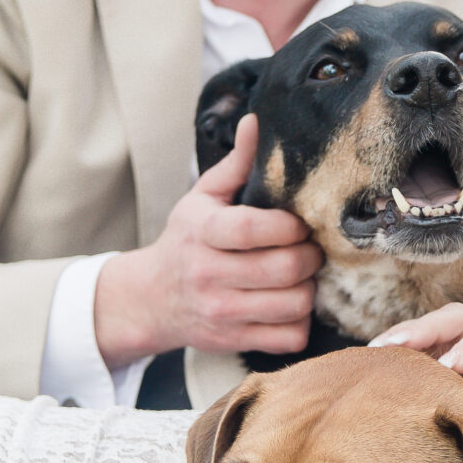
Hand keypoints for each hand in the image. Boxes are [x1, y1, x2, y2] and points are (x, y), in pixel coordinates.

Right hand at [94, 114, 321, 362]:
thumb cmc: (186, 241)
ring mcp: (222, 312)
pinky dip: (301, 322)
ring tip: (303, 275)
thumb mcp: (202, 197)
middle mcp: (209, 274)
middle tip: (310, 247)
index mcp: (202, 232)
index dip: (289, 225)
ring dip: (309, 288)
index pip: (252, 229)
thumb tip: (256, 121)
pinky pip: (289, 338)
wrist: (152, 298)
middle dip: (309, 255)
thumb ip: (235, 163)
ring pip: (292, 304)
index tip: (298, 222)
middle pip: (283, 268)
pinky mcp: (233, 340)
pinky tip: (292, 304)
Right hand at [371, 304, 462, 462]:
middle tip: (397, 345)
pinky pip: (417, 362)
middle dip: (429, 327)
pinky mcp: (442, 384)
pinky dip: (394, 363)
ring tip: (373, 356)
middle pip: (459, 322)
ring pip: (432, 336)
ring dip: (403, 339)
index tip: (450, 367)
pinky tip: (370, 375)